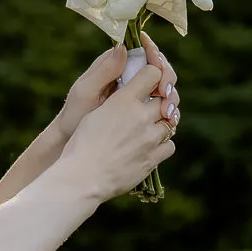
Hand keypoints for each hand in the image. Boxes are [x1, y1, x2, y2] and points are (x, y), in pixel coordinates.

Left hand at [57, 35, 178, 138]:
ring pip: (164, 87)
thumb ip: (104, 70)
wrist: (72, 138)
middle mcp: (129, 75)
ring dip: (171, 96)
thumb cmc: (74, 113)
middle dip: (167, 78)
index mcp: (115, 63)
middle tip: (166, 94)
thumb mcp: (86, 91)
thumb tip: (123, 46)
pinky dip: (168, 111)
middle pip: (159, 68)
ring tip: (168, 112)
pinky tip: (169, 120)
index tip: (158, 68)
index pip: (143, 50)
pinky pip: (160, 105)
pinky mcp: (141, 109)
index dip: (155, 55)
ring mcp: (137, 92)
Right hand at [61, 52, 173, 201]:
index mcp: (123, 100)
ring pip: (170, 123)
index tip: (150, 81)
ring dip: (161, 124)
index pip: (153, 73)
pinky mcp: (152, 158)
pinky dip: (162, 145)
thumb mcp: (94, 113)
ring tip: (148, 129)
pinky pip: (169, 145)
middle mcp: (140, 116)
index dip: (153, 75)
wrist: (82, 177)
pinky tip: (150, 147)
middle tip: (152, 106)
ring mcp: (149, 138)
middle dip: (161, 101)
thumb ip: (116, 101)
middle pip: (166, 98)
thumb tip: (127, 93)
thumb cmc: (81, 144)